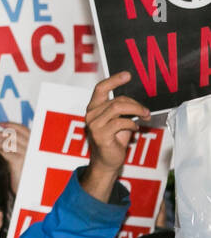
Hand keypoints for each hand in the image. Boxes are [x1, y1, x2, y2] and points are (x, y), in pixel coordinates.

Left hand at [0, 122, 29, 192]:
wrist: (29, 192)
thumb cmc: (24, 175)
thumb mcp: (23, 158)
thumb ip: (17, 146)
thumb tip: (0, 135)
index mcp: (37, 145)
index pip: (24, 129)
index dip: (11, 125)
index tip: (1, 124)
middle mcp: (34, 148)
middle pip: (14, 134)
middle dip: (0, 134)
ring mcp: (28, 155)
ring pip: (8, 142)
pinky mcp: (20, 162)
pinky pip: (5, 152)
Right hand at [80, 71, 148, 201]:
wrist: (107, 162)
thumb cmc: (113, 141)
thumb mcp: (117, 121)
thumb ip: (121, 110)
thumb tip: (135, 101)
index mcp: (93, 108)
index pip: (100, 89)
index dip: (114, 80)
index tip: (127, 75)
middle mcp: (91, 115)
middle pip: (116, 100)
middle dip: (135, 104)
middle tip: (146, 111)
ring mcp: (94, 125)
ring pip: (117, 108)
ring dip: (136, 111)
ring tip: (144, 116)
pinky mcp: (100, 135)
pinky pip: (120, 122)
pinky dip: (131, 124)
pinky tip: (134, 129)